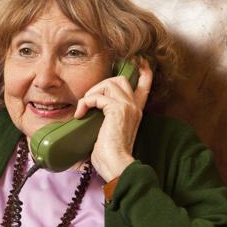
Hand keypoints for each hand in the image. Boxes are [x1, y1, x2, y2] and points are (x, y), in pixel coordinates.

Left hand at [73, 59, 152, 180]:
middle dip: (100, 85)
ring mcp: (127, 106)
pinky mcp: (117, 110)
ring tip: (84, 108)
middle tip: (89, 101)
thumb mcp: (107, 132)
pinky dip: (85, 102)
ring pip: (108, 83)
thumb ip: (104, 119)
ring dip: (91, 93)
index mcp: (135, 111)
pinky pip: (97, 96)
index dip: (143, 71)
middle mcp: (134, 106)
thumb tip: (84, 117)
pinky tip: (81, 114)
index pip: (145, 85)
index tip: (140, 61)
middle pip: (120, 79)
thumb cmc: (109, 155)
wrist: (116, 165)